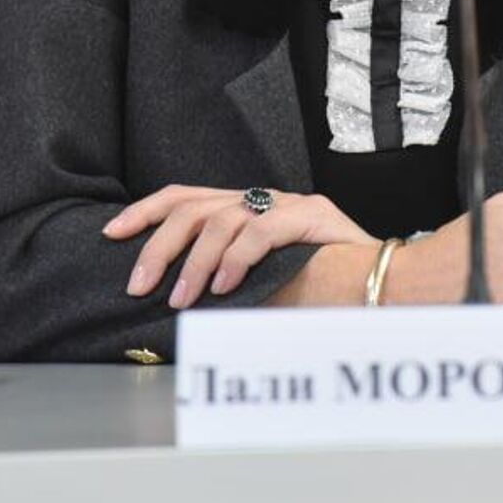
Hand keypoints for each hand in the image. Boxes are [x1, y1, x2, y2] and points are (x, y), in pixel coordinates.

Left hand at [102, 185, 373, 308]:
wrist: (391, 287)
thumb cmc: (326, 296)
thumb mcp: (262, 289)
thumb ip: (225, 287)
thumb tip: (173, 304)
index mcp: (250, 210)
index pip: (186, 197)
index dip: (145, 212)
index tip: (112, 233)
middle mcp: (267, 199)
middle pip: (194, 206)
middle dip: (158, 244)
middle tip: (139, 284)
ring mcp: (292, 205)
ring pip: (223, 218)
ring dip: (194, 262)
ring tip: (182, 298)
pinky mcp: (315, 217)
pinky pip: (262, 230)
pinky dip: (236, 259)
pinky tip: (223, 288)